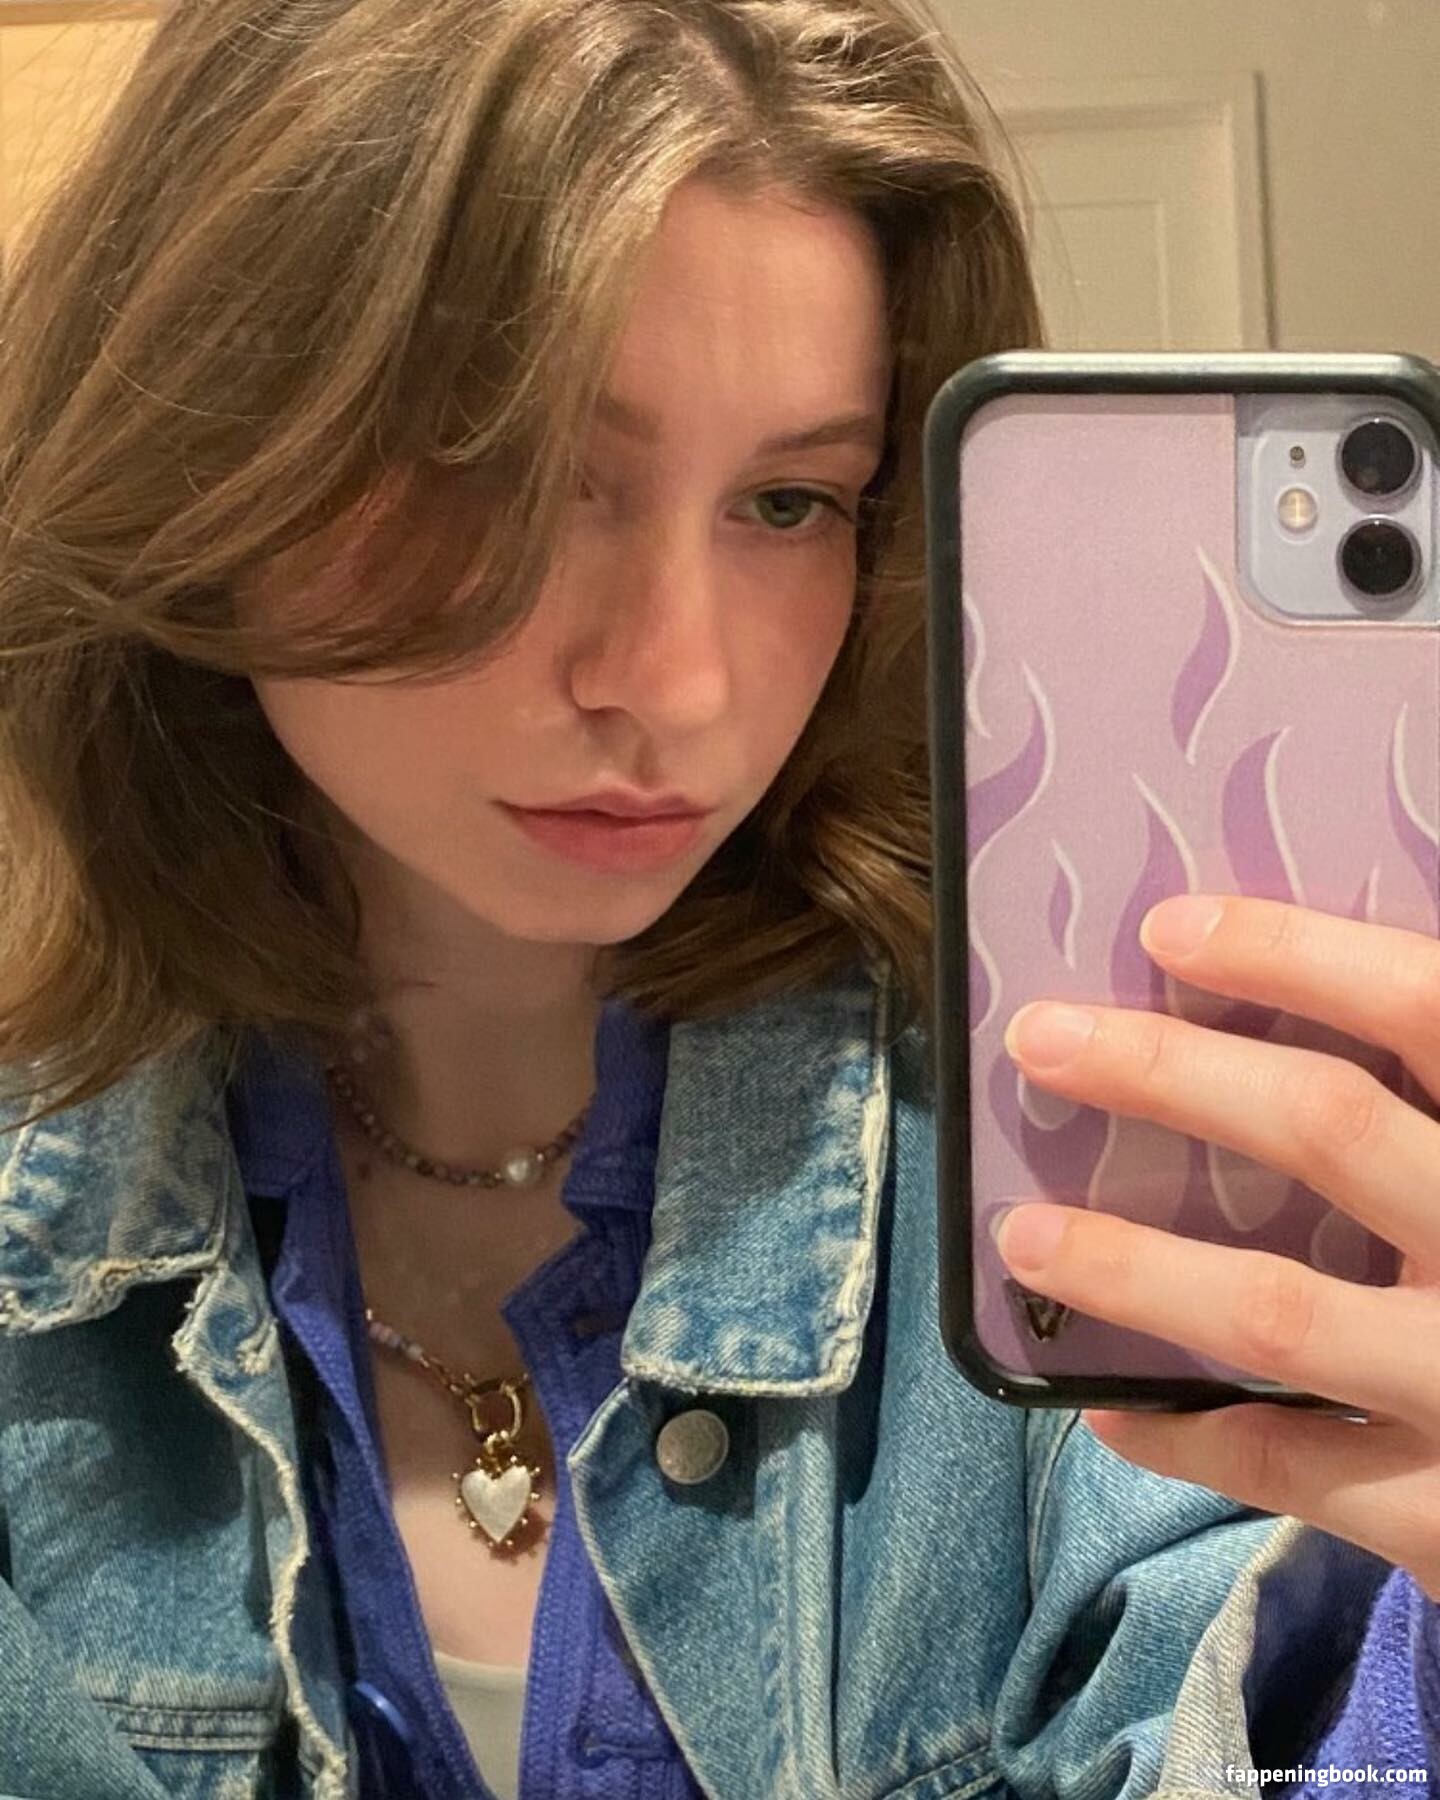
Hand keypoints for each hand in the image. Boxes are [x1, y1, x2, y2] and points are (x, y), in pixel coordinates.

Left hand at [995, 894, 1439, 1599]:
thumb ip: (1435, 1093)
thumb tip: (1336, 1006)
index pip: (1430, 1006)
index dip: (1297, 956)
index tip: (1168, 929)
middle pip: (1329, 1129)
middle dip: (1168, 1073)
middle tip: (1041, 1037)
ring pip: (1275, 1313)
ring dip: (1128, 1268)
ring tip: (1022, 1236)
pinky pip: (1289, 1472)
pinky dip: (1185, 1437)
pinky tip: (1105, 1405)